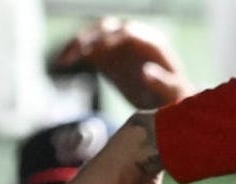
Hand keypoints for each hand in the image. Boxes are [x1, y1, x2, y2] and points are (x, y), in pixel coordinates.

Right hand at [51, 16, 193, 108]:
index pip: (128, 32)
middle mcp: (133, 39)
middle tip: (74, 54)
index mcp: (151, 42)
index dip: (110, 39)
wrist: (166, 103)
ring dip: (77, 44)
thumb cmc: (174, 98)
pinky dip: (74, 54)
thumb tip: (146, 72)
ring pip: (93, 36)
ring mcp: (117, 46)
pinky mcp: (106, 56)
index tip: (95, 51)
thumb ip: (163, 83)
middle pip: (107, 28)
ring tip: (63, 60)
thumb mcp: (173, 93)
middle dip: (90, 38)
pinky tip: (61, 63)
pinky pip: (87, 50)